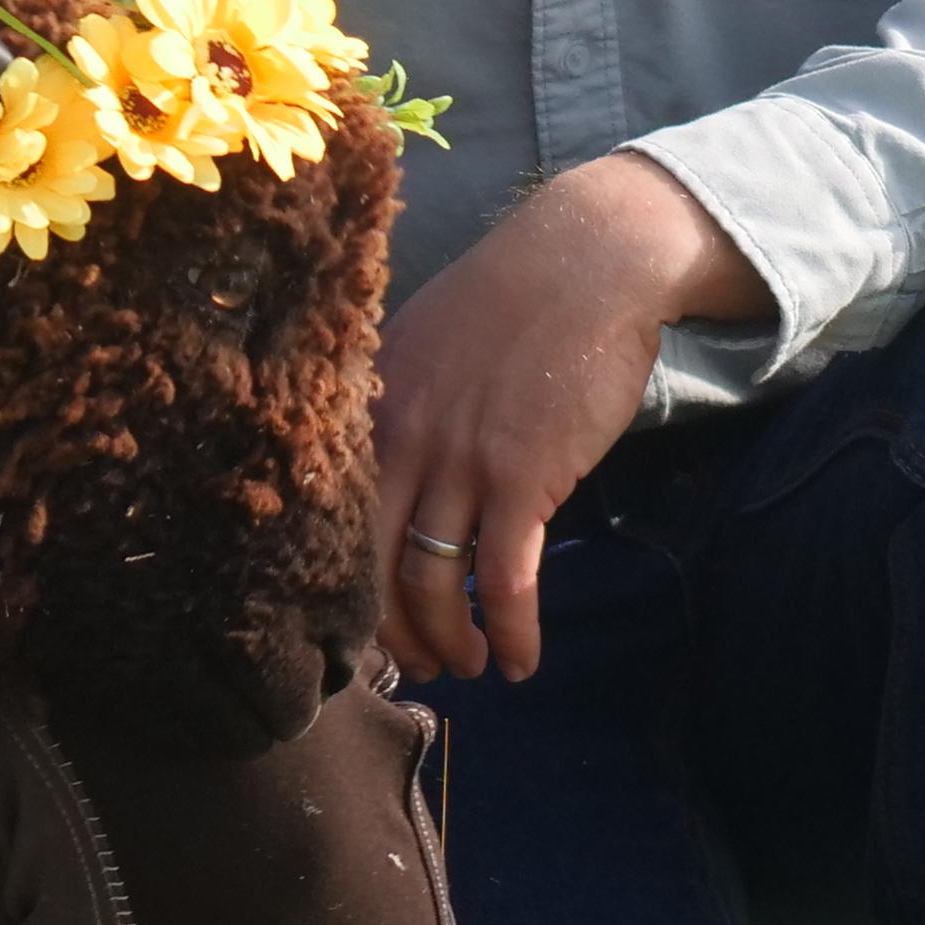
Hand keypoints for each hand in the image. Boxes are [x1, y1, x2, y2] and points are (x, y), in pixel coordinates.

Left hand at [370, 152, 766, 686]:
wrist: (589, 260)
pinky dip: (513, 631)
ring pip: (433, 584)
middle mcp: (401, 440)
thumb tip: (395, 472)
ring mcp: (459, 461)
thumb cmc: (516, 301)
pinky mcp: (522, 477)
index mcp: (371, 410)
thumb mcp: (428, 345)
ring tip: (473, 664)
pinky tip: (523, 661)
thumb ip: (401, 407)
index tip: (367, 624)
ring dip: (452, 642)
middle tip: (420, 664)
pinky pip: (506, 580)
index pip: (335, 521)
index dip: (348, 588)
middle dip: (393, 633)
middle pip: (371, 568)